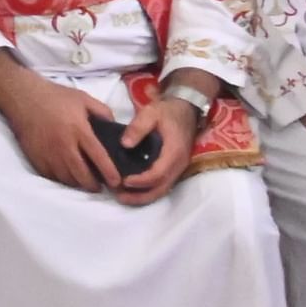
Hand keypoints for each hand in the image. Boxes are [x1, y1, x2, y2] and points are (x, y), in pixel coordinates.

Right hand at [0, 57, 117, 196]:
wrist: (23, 97)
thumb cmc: (55, 97)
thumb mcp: (83, 98)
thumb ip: (103, 112)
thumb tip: (114, 128)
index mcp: (78, 130)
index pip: (98, 156)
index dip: (109, 172)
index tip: (116, 181)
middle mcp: (63, 145)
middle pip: (81, 174)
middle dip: (92, 185)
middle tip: (100, 187)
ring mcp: (47, 153)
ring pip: (65, 178)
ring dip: (77, 183)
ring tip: (84, 182)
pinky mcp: (35, 157)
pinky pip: (50, 175)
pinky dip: (61, 179)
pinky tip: (67, 176)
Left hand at [113, 87, 206, 206]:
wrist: (186, 109)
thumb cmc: (168, 111)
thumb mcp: (150, 112)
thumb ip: (137, 127)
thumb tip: (124, 144)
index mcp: (174, 152)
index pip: (158, 174)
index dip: (140, 181)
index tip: (122, 181)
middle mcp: (179, 164)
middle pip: (161, 188)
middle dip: (140, 196)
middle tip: (119, 197)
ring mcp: (179, 168)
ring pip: (163, 189)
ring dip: (144, 196)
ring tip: (122, 197)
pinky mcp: (175, 168)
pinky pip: (163, 184)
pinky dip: (149, 190)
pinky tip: (133, 190)